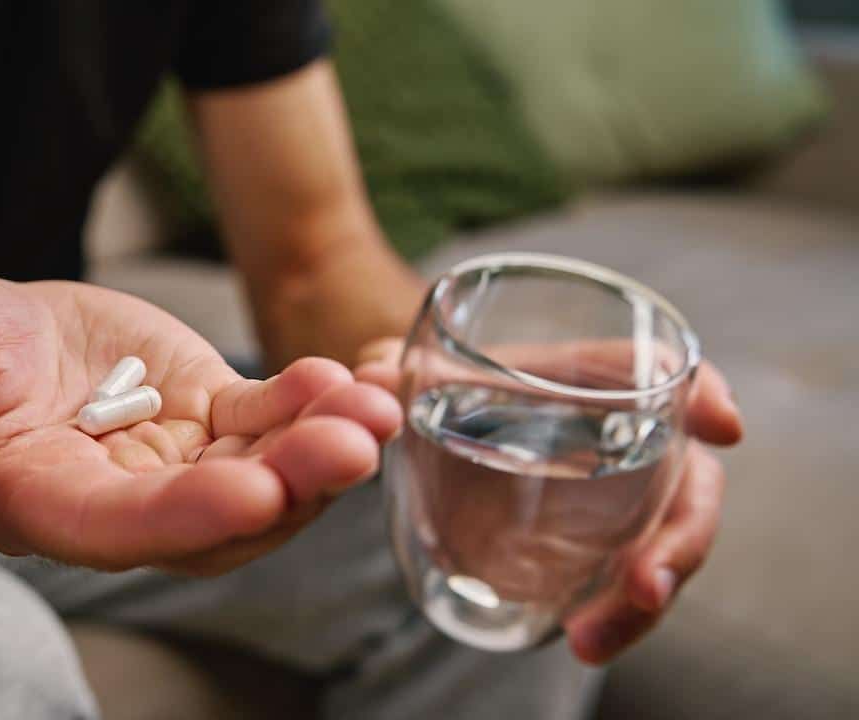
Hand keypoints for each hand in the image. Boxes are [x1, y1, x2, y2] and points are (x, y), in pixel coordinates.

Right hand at [0, 273, 400, 573]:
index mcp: (40, 501)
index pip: (116, 527)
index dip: (183, 517)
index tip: (254, 494)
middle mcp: (117, 500)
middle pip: (213, 517)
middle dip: (288, 485)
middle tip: (353, 440)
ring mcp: (171, 461)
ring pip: (259, 475)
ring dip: (323, 446)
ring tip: (378, 402)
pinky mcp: (207, 415)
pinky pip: (273, 420)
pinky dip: (318, 401)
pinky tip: (364, 374)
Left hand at [355, 337, 742, 663]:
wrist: (424, 432)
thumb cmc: (433, 388)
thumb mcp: (406, 379)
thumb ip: (384, 378)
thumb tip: (367, 380)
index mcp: (585, 375)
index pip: (658, 370)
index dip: (703, 391)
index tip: (723, 425)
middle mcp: (619, 434)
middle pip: (686, 480)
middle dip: (682, 535)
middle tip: (644, 583)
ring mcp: (616, 497)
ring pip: (665, 543)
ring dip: (644, 597)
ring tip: (591, 638)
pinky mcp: (595, 548)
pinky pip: (627, 582)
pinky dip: (617, 616)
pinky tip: (581, 638)